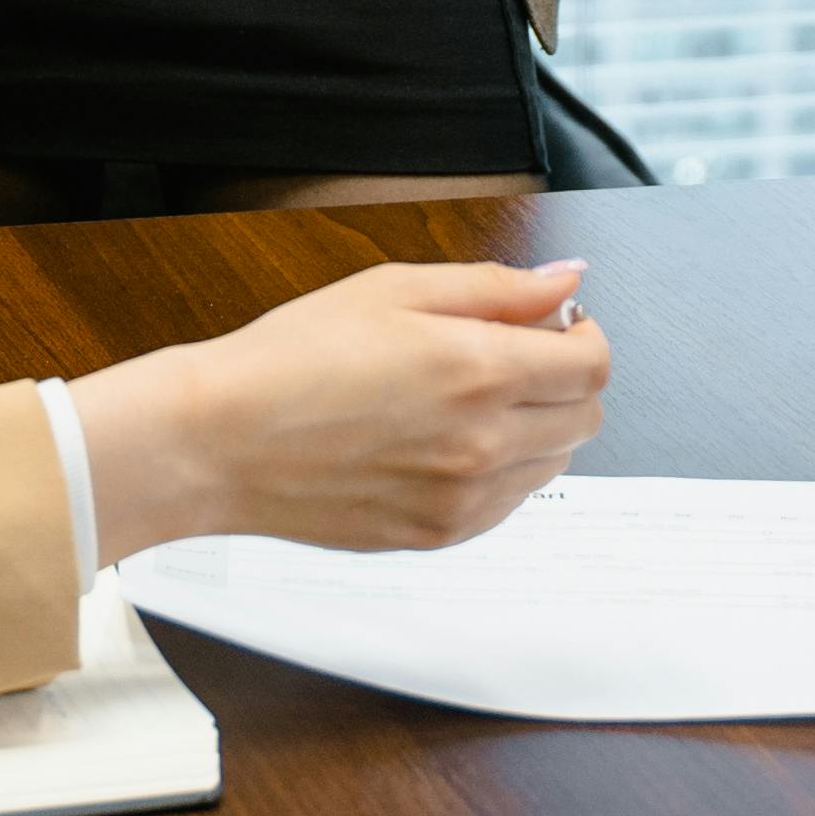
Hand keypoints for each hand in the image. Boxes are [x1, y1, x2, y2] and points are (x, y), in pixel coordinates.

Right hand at [73, 256, 609, 560]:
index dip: (585, 336)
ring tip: (470, 399)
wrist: (222, 441)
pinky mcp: (439, 535)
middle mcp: (484, 442)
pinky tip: (447, 441)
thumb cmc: (292, 357)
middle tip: (517, 355)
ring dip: (538, 425)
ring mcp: (464, 498)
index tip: (557, 324)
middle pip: (586, 417)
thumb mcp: (392, 289)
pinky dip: (502, 470)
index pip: (593, 365)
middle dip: (567, 379)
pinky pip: (508, 503)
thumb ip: (494, 286)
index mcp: (479, 370)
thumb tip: (568, 281)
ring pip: (553, 463)